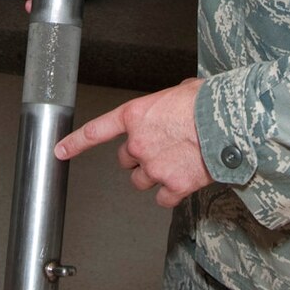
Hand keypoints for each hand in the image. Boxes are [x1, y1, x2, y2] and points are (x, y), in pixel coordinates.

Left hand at [56, 79, 209, 206]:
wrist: (230, 123)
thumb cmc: (209, 102)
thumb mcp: (181, 90)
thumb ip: (167, 103)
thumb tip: (175, 104)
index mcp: (136, 116)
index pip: (96, 131)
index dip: (75, 143)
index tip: (60, 151)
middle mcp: (139, 144)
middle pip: (125, 161)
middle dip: (139, 157)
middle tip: (162, 149)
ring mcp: (155, 168)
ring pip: (141, 181)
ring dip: (154, 176)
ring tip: (177, 163)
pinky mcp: (173, 186)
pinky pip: (163, 198)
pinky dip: (172, 193)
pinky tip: (185, 180)